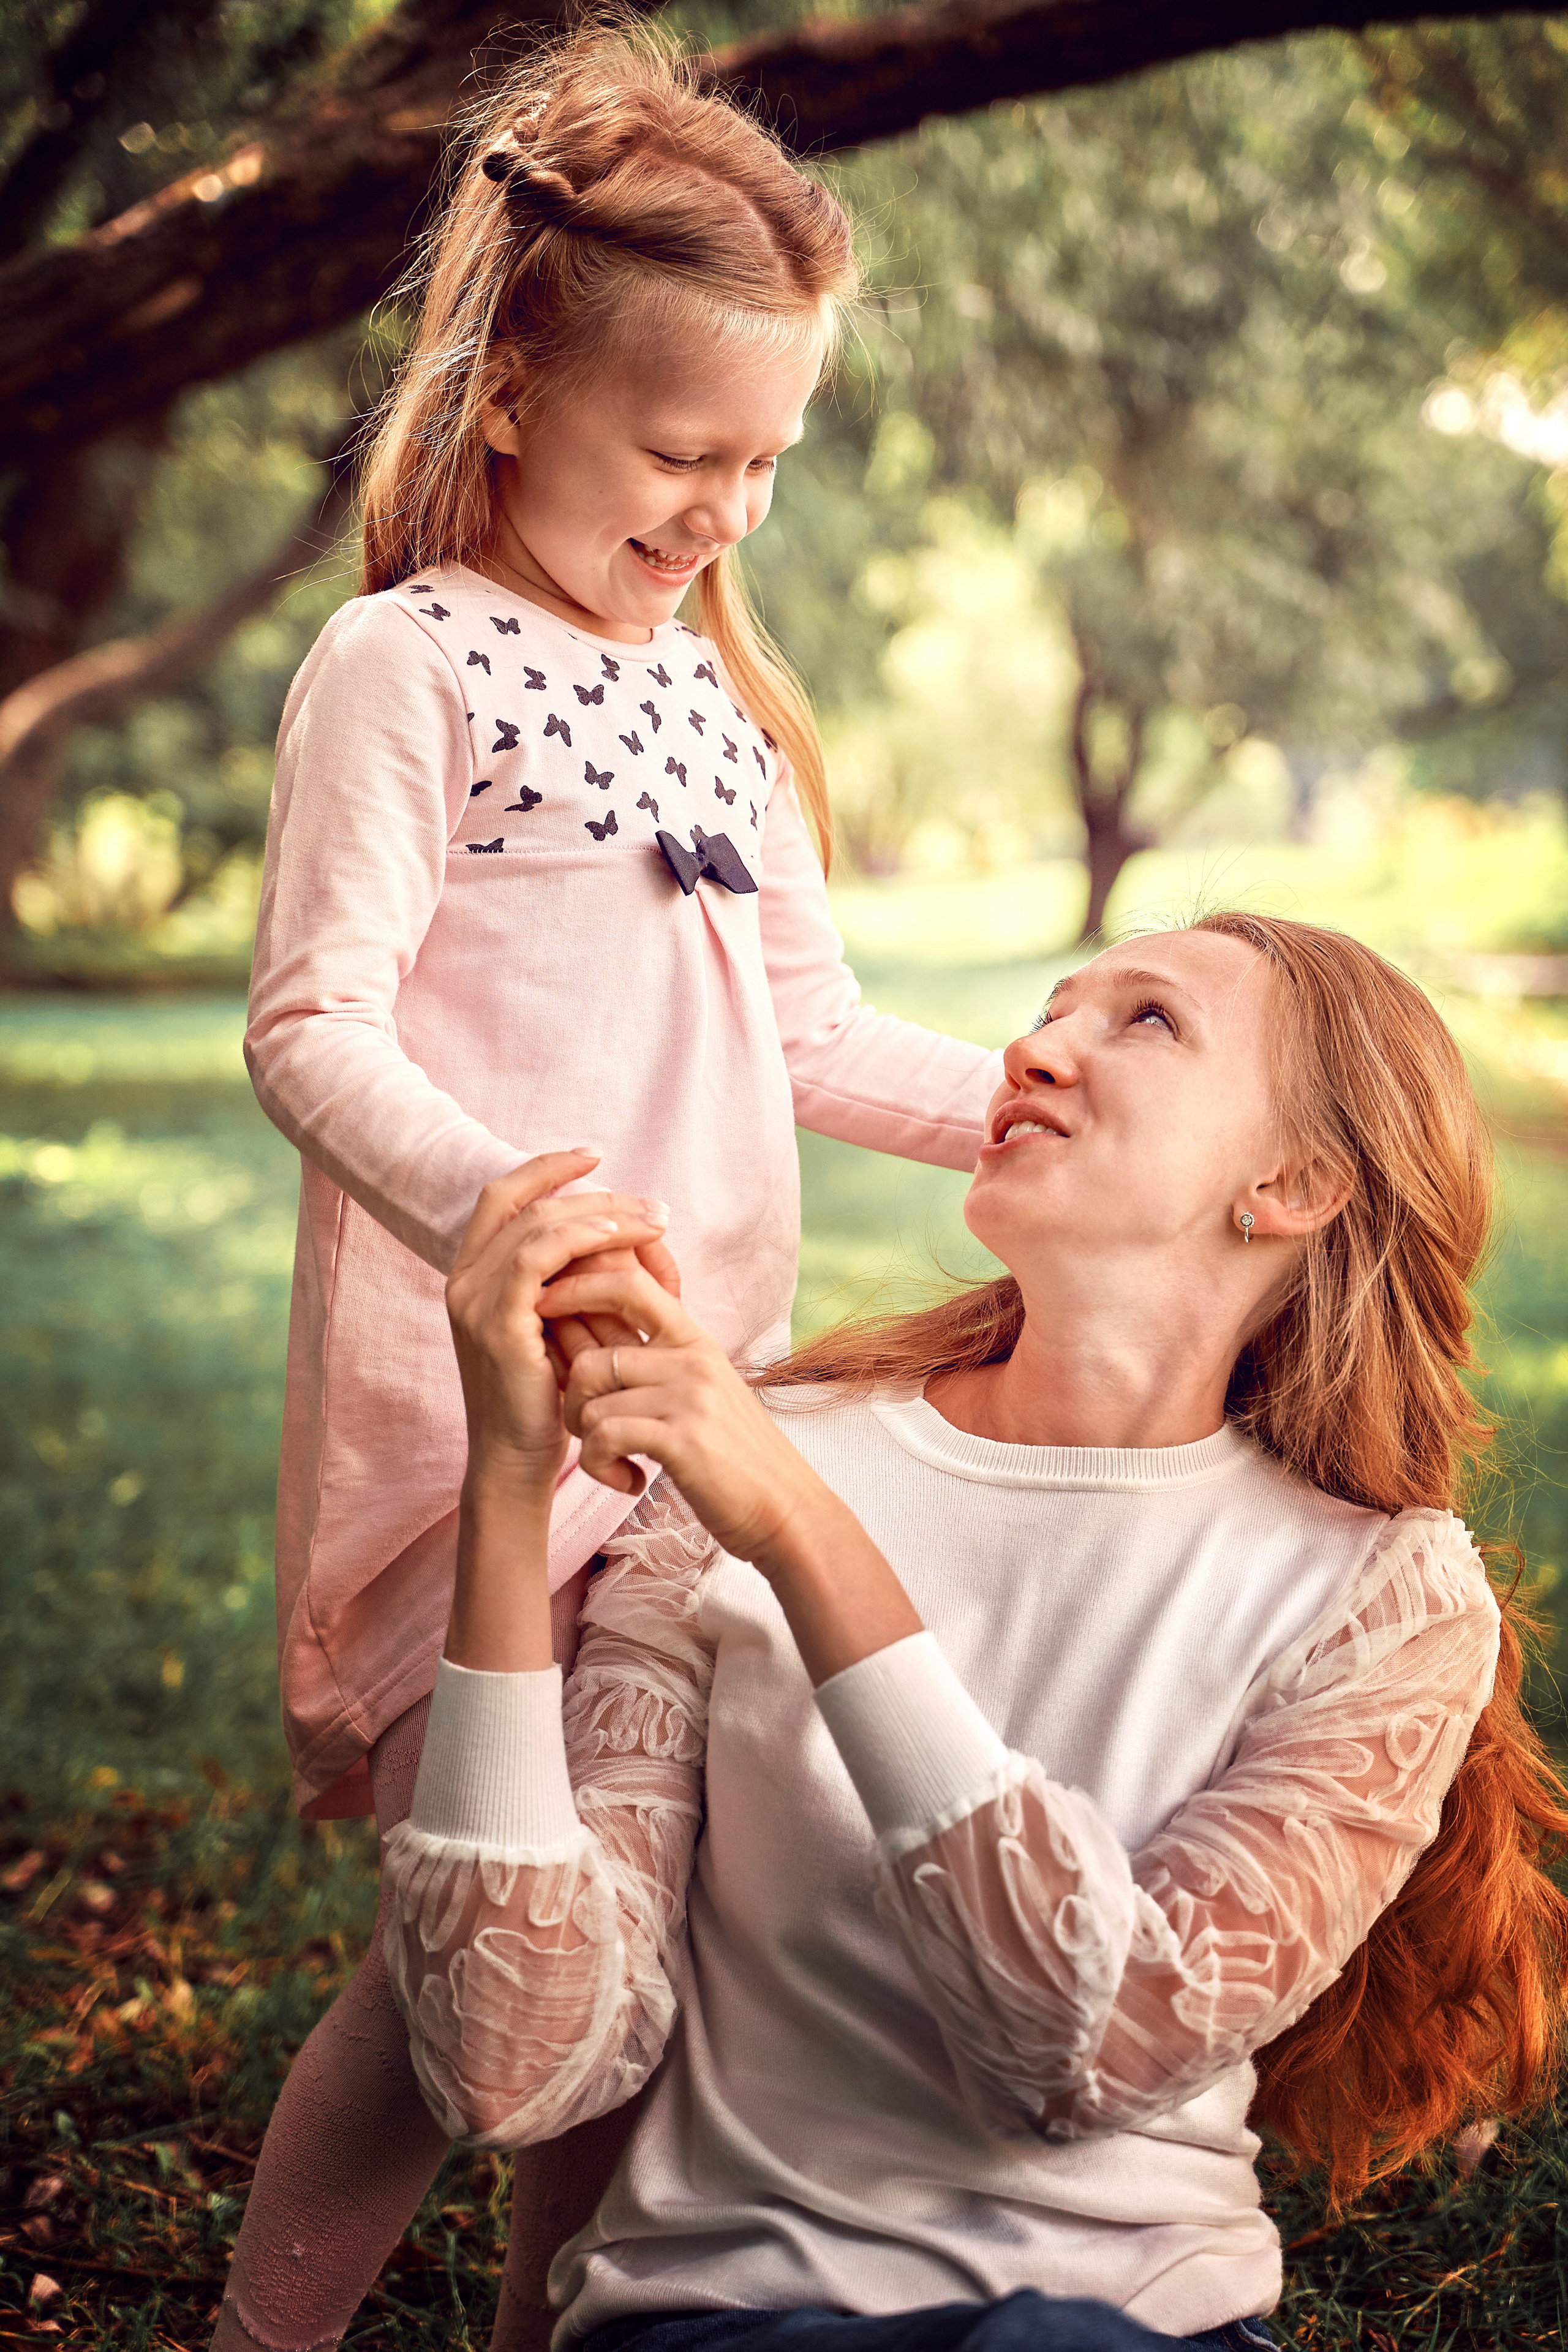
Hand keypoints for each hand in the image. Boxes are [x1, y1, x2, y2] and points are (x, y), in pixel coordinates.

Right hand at [445, 1152, 672, 1507]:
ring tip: (654, 1220)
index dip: (545, 1168)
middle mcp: (463, 1279)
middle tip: (654, 1205)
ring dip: (602, 1214)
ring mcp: (473, 1299)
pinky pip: (537, 1259)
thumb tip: (627, 1232)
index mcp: (473, 1274)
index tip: (595, 1156)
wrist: (517, 1459)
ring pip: (537, 1225)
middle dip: (595, 1194)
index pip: (502, 1197)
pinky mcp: (495, 1321)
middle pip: (528, 1204)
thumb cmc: (546, 1397)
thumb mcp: (559, 1325)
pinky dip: (581, 1240)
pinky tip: (622, 1240)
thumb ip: (574, 1278)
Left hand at [548, 1257, 925, 1683]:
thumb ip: (658, 1365)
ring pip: (590, 1400)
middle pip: (592, 1356)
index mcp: (695, 1342)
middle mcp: (693, 1360)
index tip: (546, 1308)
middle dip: (570, 1399)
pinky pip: (603, 1437)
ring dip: (585, 1439)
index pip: (629, 1284)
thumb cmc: (735, 1459)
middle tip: (589, 1431)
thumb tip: (593, 1339)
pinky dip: (601, 1467)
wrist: (785, 1510)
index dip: (578, 1287)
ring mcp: (689, 1396)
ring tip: (613, 1460)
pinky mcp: (683, 1438)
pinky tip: (629, 1481)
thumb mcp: (703, 1395)